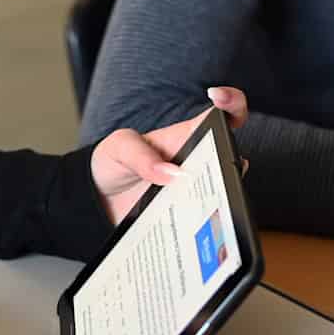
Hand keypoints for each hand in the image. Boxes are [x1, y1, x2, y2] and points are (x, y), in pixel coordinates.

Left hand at [90, 86, 248, 223]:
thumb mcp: (119, 148)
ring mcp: (196, 192)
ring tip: (197, 206)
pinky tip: (195, 234)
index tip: (222, 100)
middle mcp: (198, 164)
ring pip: (224, 194)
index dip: (231, 102)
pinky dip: (206, 229)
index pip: (220, 115)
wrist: (102, 201)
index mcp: (186, 136)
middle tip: (206, 175)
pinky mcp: (189, 218)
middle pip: (232, 160)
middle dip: (232, 165)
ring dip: (221, 200)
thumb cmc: (114, 164)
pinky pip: (205, 223)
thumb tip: (173, 174)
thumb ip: (141, 156)